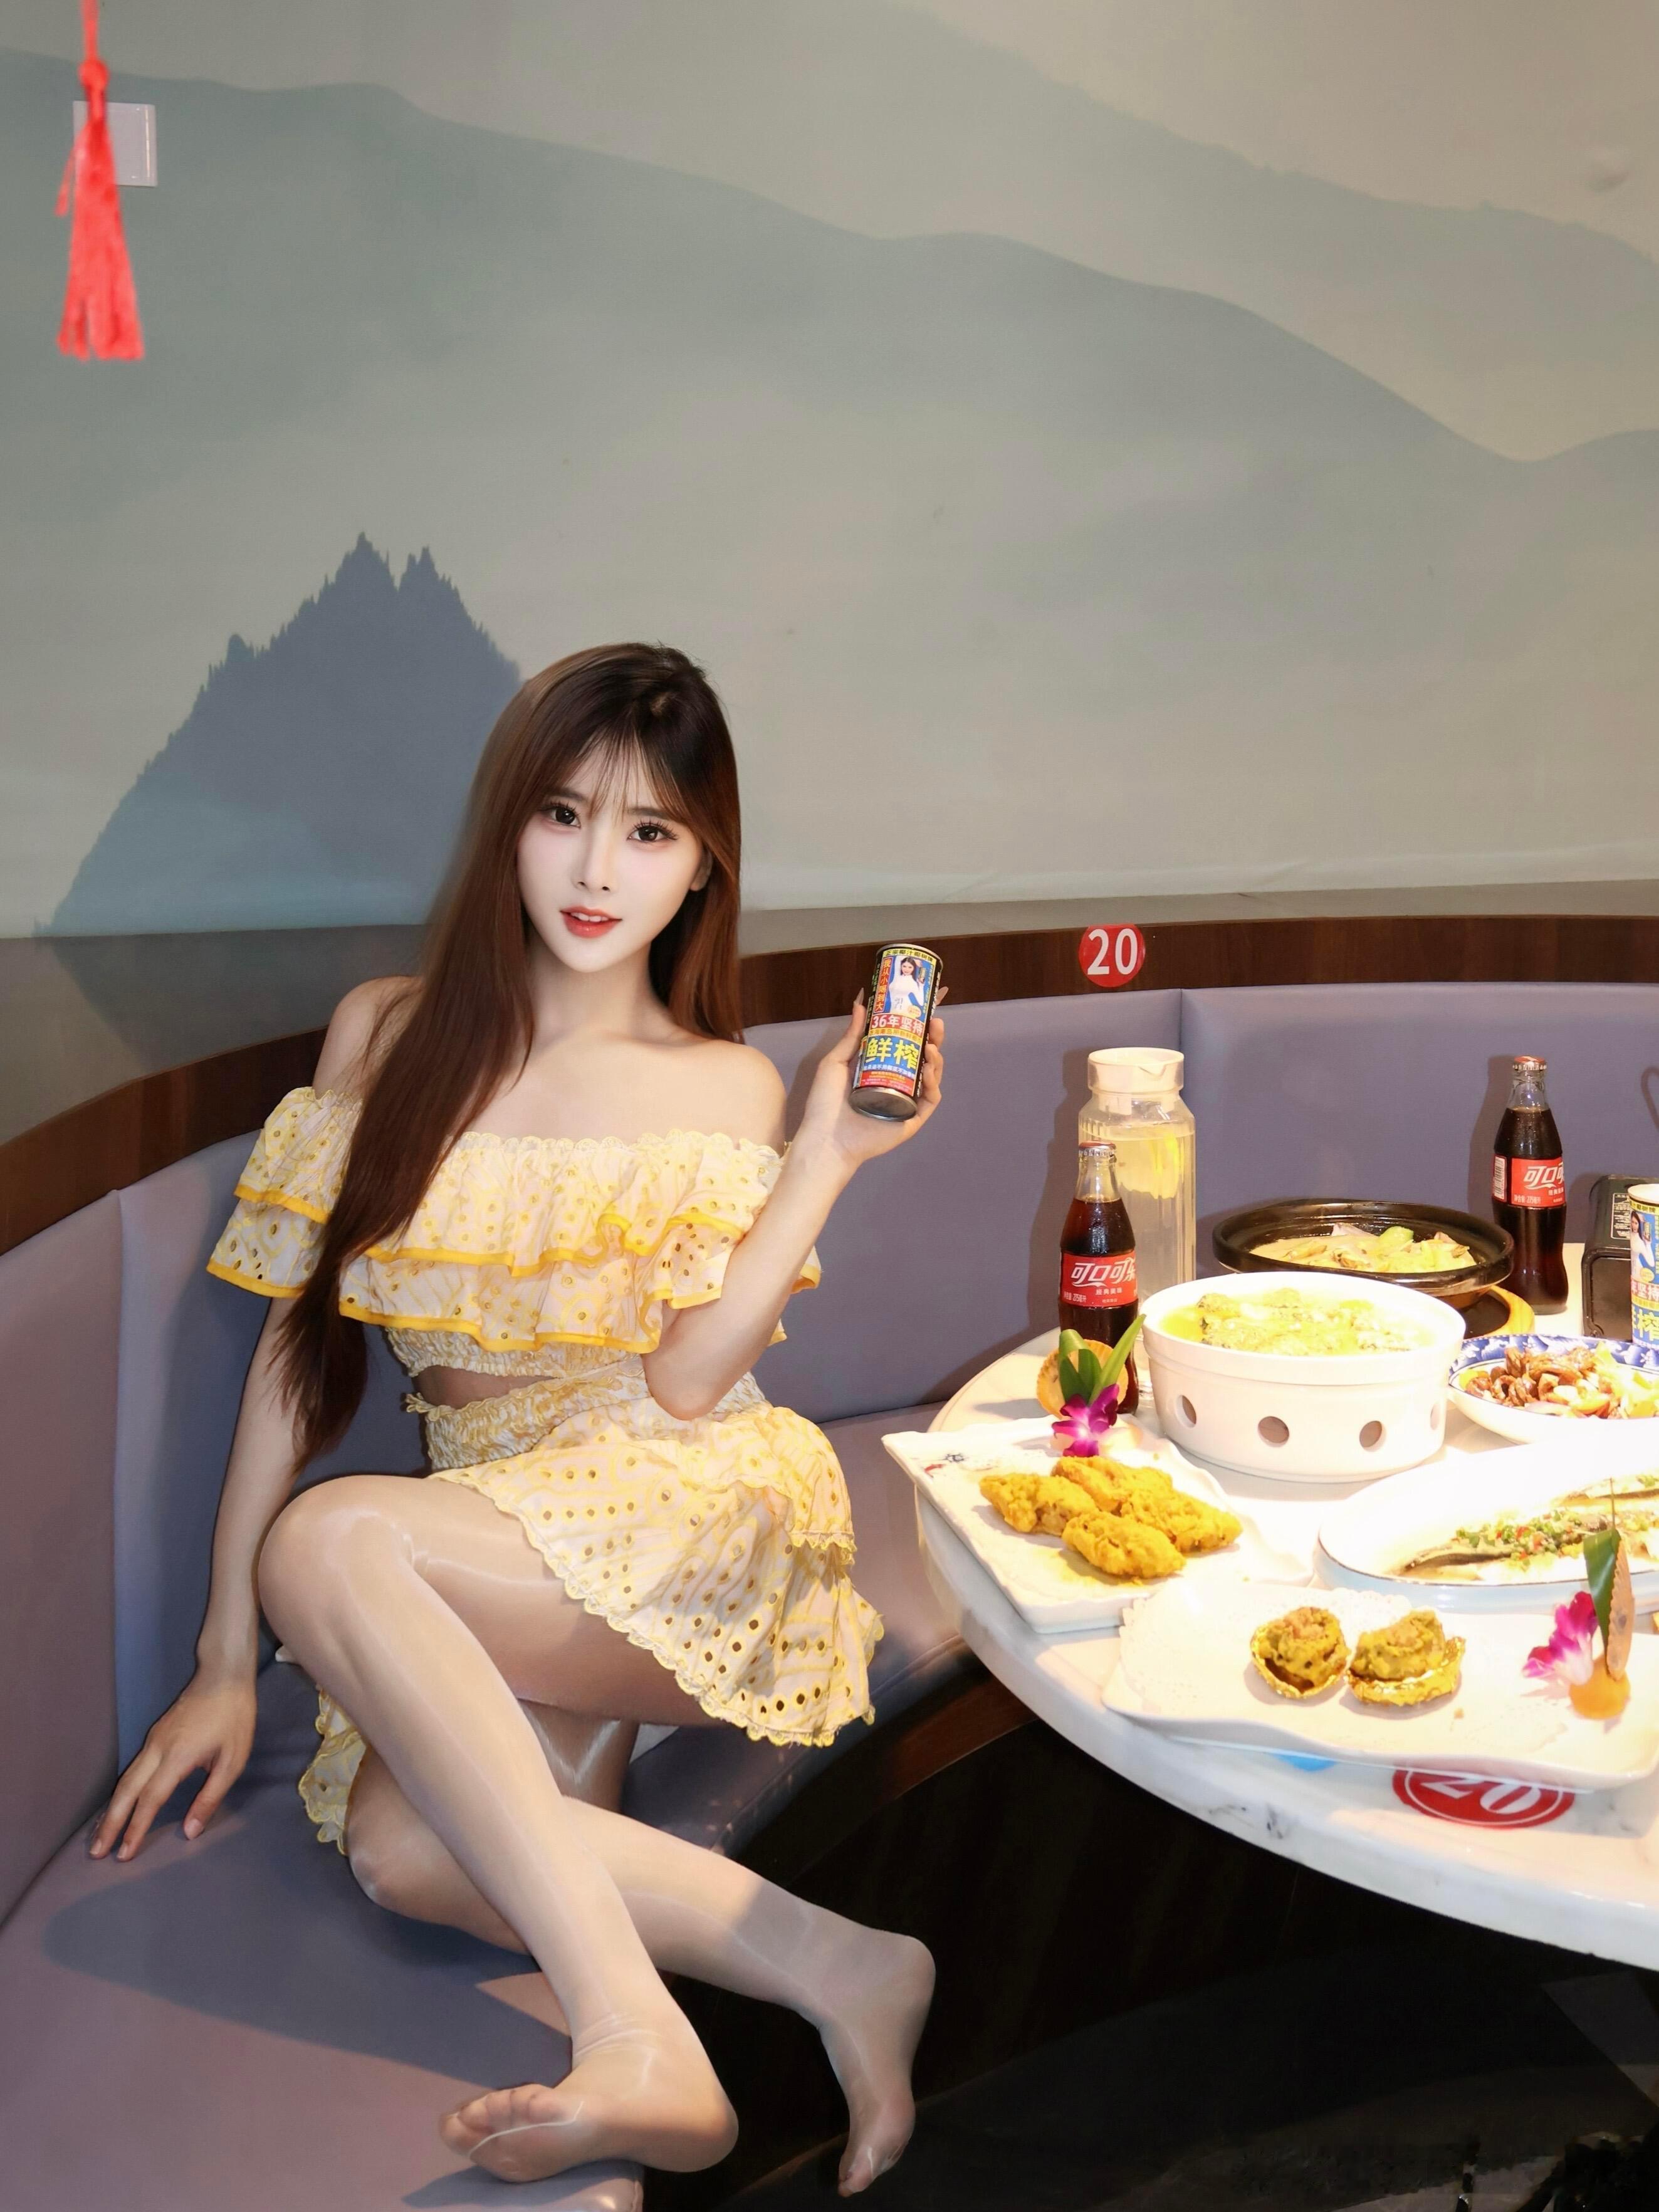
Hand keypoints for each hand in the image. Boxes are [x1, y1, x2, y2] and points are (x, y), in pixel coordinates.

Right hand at [89, 1667, 257, 1861]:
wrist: (223, 1675)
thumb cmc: (234, 1718)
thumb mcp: (232, 1760)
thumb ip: (210, 1797)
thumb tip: (190, 1832)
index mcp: (176, 1757)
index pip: (150, 1800)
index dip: (136, 1829)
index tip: (124, 1854)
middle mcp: (156, 1749)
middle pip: (126, 1791)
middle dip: (110, 1823)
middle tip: (95, 1852)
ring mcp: (152, 1740)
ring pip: (125, 1779)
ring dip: (112, 1808)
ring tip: (101, 1835)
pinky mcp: (154, 1735)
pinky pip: (132, 1768)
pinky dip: (121, 1791)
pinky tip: (120, 1803)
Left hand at [791, 992, 945, 1177]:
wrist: (827, 1138)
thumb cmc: (826, 1103)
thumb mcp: (835, 1062)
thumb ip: (851, 1035)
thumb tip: (861, 1003)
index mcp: (879, 1068)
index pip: (903, 1043)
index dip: (917, 1026)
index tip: (927, 1006)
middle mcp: (896, 1082)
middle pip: (922, 1057)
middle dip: (932, 1038)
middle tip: (935, 1023)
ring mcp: (907, 1101)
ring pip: (931, 1075)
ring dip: (935, 1057)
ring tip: (932, 1045)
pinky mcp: (913, 1118)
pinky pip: (930, 1098)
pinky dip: (933, 1082)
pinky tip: (928, 1069)